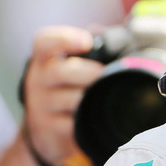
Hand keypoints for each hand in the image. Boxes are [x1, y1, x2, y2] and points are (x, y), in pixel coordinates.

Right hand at [21, 26, 101, 165]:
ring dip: (93, 98)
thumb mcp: (73, 65)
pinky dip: (89, 121)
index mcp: (45, 58)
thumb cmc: (68, 87)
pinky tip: (98, 118)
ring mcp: (41, 105)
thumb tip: (126, 37)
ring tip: (105, 97)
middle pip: (62, 72)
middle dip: (90, 73)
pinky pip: (73, 125)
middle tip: (106, 75)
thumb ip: (95, 49)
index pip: (45, 42)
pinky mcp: (48, 129)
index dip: (64, 39)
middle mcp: (38, 80)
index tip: (86, 41)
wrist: (46, 128)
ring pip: (72, 100)